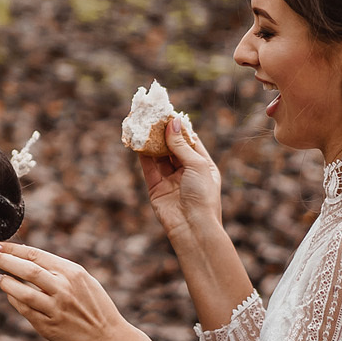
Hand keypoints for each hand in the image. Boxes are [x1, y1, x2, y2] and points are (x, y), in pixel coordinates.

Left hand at [0, 243, 126, 340]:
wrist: (104, 335)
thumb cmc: (92, 302)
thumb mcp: (81, 277)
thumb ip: (56, 267)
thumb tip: (24, 254)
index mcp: (71, 272)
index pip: (35, 255)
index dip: (12, 249)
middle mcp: (63, 289)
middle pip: (27, 271)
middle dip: (5, 261)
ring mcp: (55, 309)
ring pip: (23, 293)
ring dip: (7, 283)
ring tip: (0, 278)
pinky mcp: (47, 326)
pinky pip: (24, 310)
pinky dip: (14, 300)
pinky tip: (11, 295)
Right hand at [138, 114, 223, 253]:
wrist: (193, 227)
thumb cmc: (203, 196)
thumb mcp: (197, 165)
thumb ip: (181, 144)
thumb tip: (173, 122)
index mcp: (203, 166)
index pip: (191, 142)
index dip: (180, 128)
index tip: (168, 113)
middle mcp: (187, 172)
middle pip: (173, 147)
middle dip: (163, 132)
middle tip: (153, 116)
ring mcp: (171, 180)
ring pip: (159, 156)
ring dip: (151, 142)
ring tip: (143, 124)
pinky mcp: (156, 188)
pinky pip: (148, 168)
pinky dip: (142, 155)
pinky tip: (138, 141)